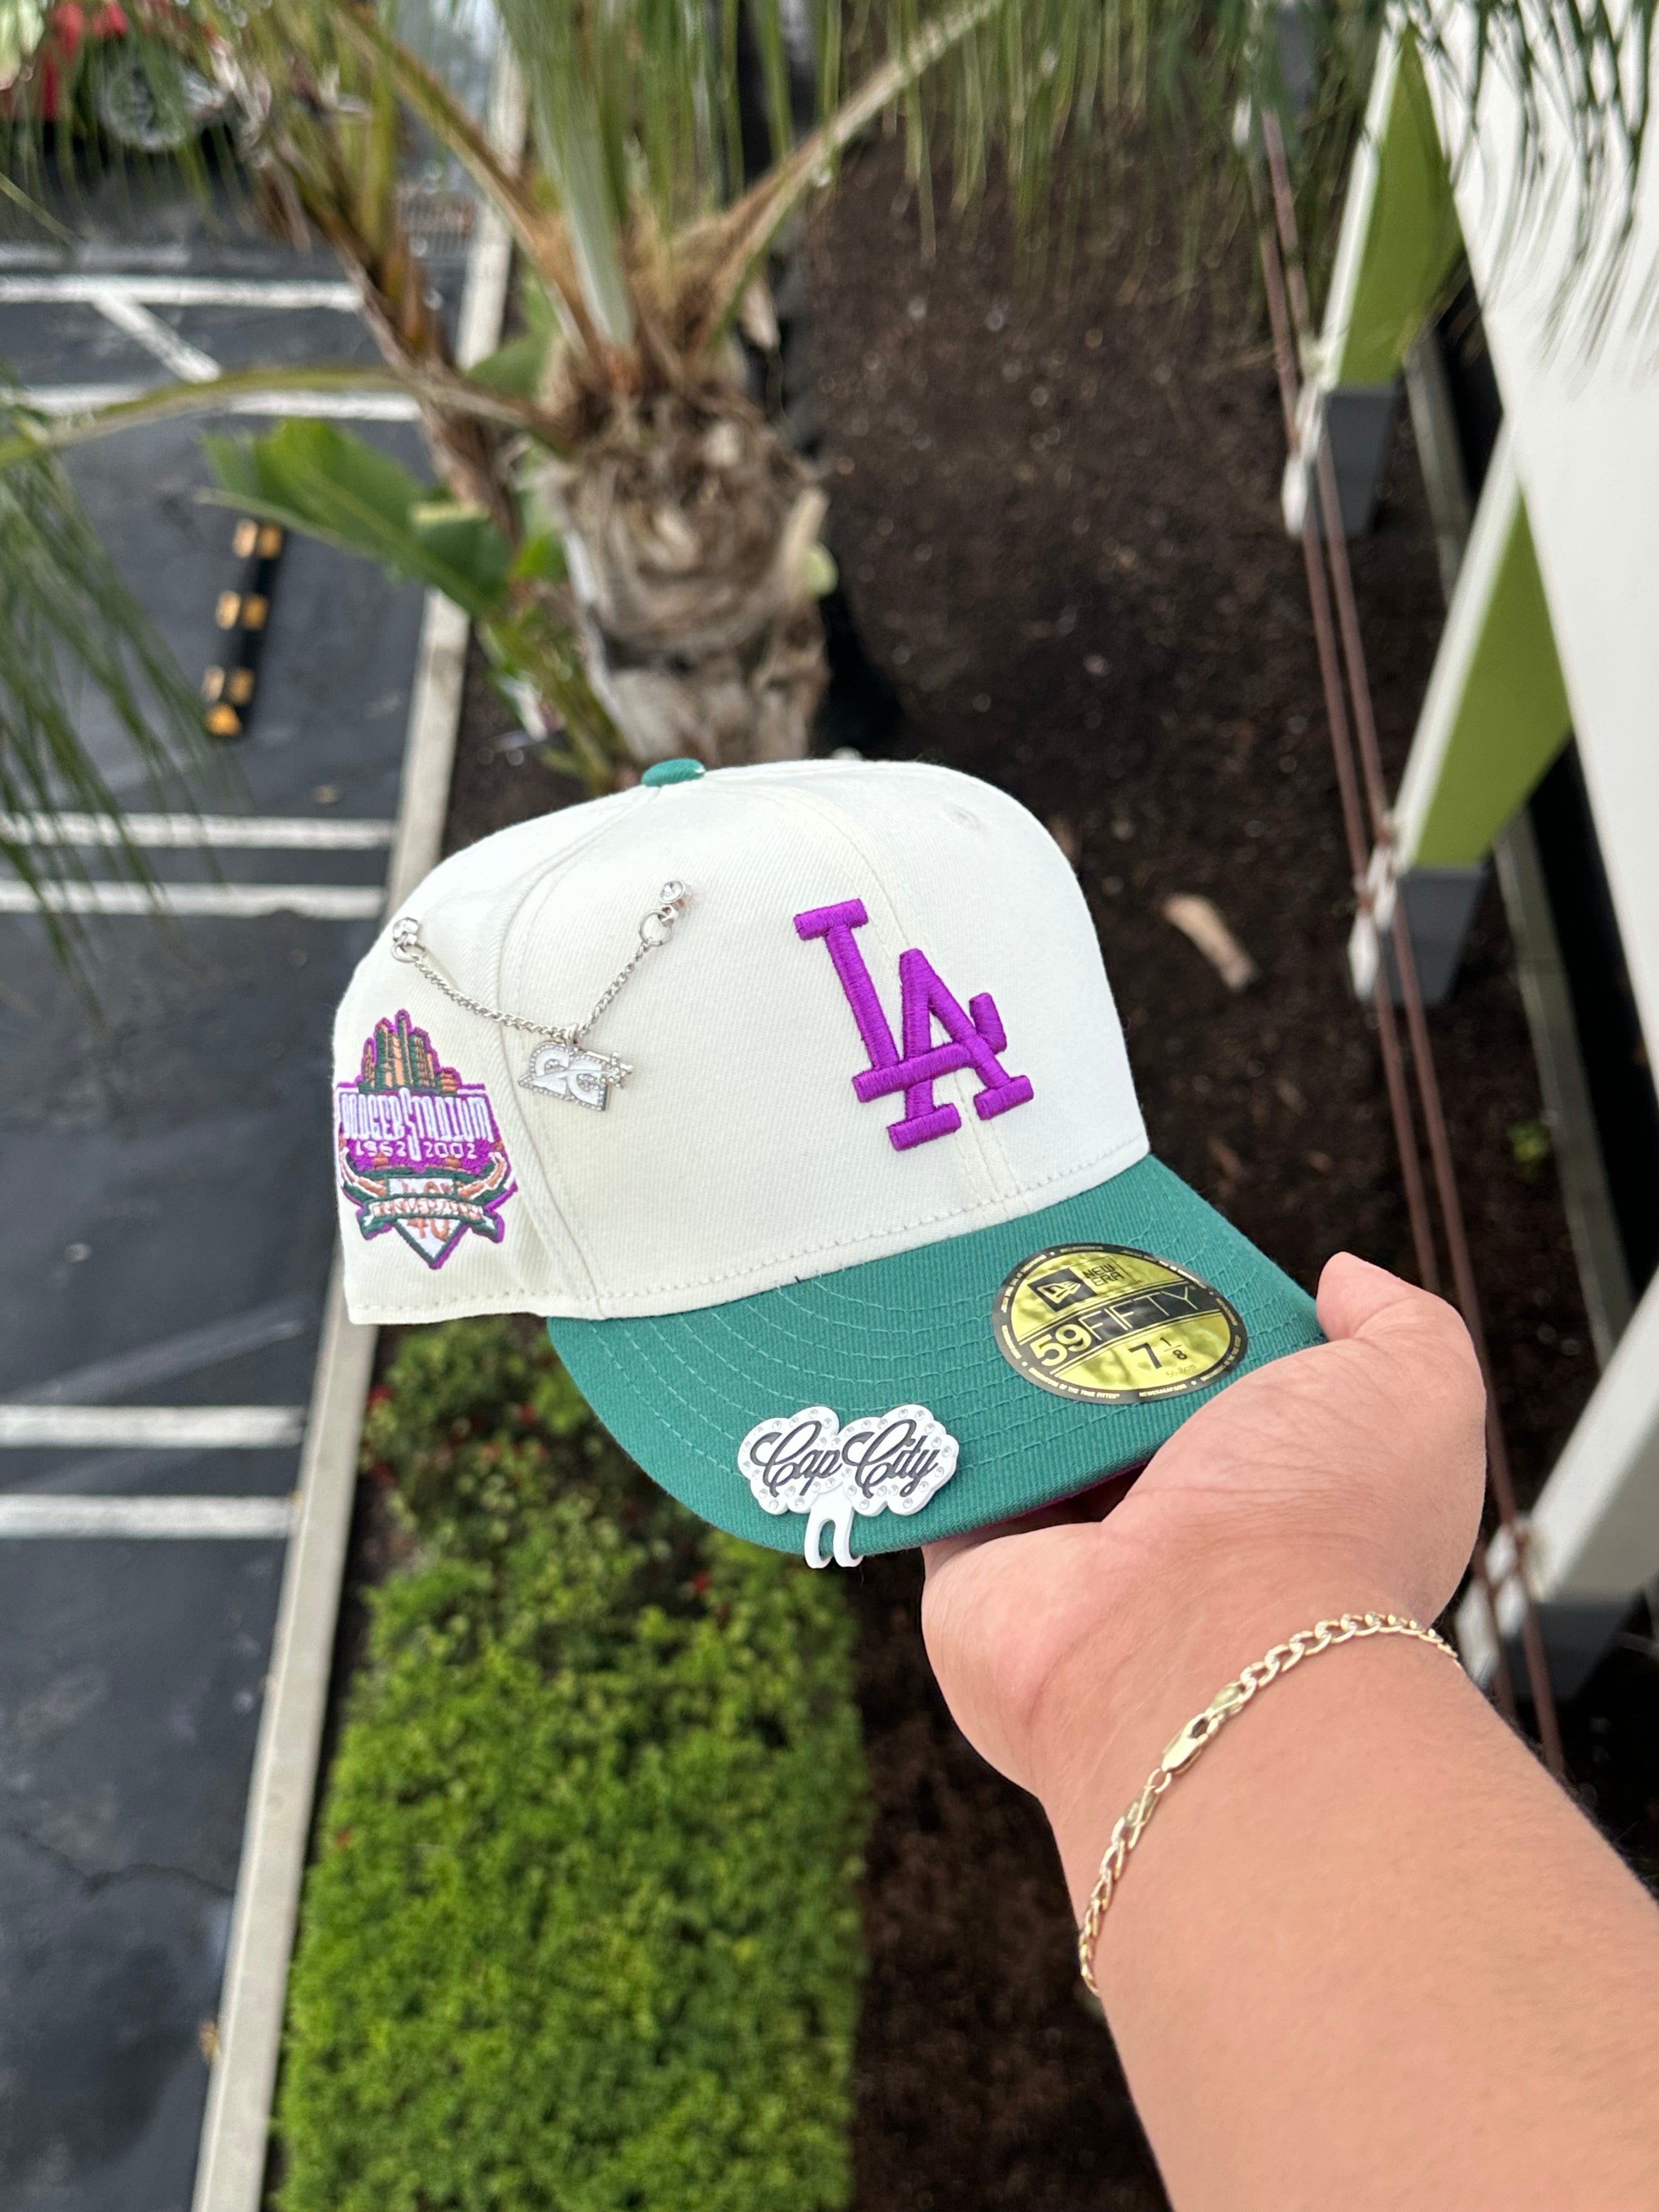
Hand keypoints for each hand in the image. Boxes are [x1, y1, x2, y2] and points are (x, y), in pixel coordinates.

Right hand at [920, 1254, 1486, 1855]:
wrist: (1202, 1644)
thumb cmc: (1321, 1521)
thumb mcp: (1413, 1392)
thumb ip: (1401, 1324)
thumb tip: (1339, 1277)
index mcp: (1274, 1504)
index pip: (1229, 1400)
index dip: (1204, 1324)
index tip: (1170, 1263)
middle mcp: (1173, 1544)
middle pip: (1114, 1410)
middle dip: (1088, 1336)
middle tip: (1058, 1249)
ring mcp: (1068, 1565)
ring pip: (1022, 1435)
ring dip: (1003, 1364)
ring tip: (984, 1271)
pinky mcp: (973, 1577)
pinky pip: (941, 1476)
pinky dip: (928, 1419)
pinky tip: (920, 1339)